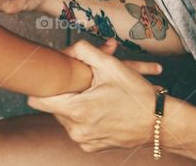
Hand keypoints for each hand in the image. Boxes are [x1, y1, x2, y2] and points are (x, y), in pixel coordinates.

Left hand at [26, 38, 162, 151]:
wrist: (158, 123)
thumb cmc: (137, 94)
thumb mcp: (112, 65)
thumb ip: (84, 51)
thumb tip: (65, 49)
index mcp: (77, 110)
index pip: (37, 100)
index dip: (41, 86)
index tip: (47, 77)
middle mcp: (76, 130)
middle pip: (54, 106)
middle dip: (66, 93)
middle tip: (83, 83)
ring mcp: (83, 140)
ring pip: (65, 117)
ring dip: (75, 105)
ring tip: (94, 95)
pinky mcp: (91, 147)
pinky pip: (77, 128)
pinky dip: (84, 118)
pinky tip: (100, 109)